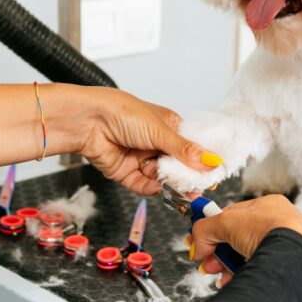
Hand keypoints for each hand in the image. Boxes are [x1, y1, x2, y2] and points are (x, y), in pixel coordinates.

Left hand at [76, 87, 222, 194]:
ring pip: (162, 178)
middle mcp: (156, 144)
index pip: (192, 147)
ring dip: (168, 183)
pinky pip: (143, 186)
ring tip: (177, 187)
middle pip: (178, 166)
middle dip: (185, 176)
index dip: (202, 160)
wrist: (88, 121)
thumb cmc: (123, 113)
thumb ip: (185, 150)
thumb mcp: (160, 131)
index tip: (213, 173)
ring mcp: (141, 159)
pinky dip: (151, 188)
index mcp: (168, 127)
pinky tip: (158, 188)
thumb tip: (212, 161)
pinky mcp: (127, 173)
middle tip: (197, 187)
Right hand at [191, 194, 301, 284]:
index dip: (212, 230)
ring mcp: (288, 247)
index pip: (232, 216)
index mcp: (268, 206)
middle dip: (219, 253)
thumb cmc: (272, 232)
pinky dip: (246, 276)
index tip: (198, 242)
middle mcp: (280, 224)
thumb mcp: (226, 222)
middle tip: (207, 263)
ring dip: (229, 266)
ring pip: (250, 257)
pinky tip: (234, 282)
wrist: (299, 258)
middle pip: (239, 239)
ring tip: (220, 276)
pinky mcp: (291, 268)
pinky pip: (262, 271)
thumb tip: (197, 243)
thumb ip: (205, 228)